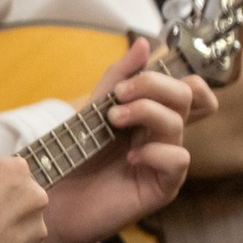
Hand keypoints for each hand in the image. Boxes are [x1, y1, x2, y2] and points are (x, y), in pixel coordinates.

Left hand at [30, 38, 196, 242]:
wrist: (53, 200)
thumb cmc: (74, 158)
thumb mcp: (93, 109)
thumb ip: (119, 77)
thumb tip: (144, 43)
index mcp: (154, 114)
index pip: (189, 87)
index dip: (172, 75)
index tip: (132, 80)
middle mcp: (165, 134)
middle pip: (189, 94)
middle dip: (154, 86)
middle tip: (120, 96)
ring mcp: (166, 159)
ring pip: (179, 121)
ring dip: (146, 112)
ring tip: (114, 121)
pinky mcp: (164, 186)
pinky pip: (178, 159)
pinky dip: (154, 152)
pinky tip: (130, 158)